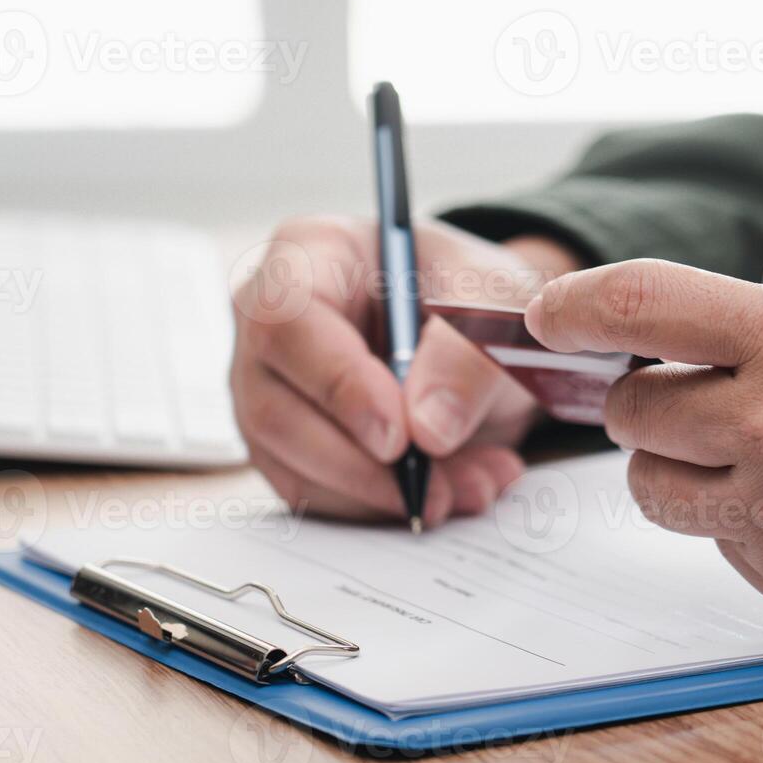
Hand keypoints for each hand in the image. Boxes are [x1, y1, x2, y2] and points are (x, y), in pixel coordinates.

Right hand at [231, 217, 579, 525]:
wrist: (480, 332)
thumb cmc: (473, 296)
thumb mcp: (495, 304)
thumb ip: (468, 355)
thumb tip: (428, 430)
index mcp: (311, 253)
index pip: (288, 320)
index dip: (337, 384)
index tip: (399, 438)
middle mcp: (268, 321)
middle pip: (273, 407)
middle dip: (361, 466)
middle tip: (436, 490)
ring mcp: (268, 386)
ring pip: (289, 465)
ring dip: (380, 497)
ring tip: (467, 487)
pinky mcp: (285, 442)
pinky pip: (312, 495)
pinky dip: (382, 509)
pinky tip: (450, 491)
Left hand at [524, 259, 762, 643]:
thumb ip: (747, 336)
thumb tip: (643, 354)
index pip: (641, 303)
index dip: (574, 304)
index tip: (544, 314)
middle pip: (632, 414)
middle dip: (646, 401)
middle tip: (692, 394)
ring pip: (653, 489)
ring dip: (680, 467)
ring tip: (754, 453)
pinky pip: (720, 541)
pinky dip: (743, 521)